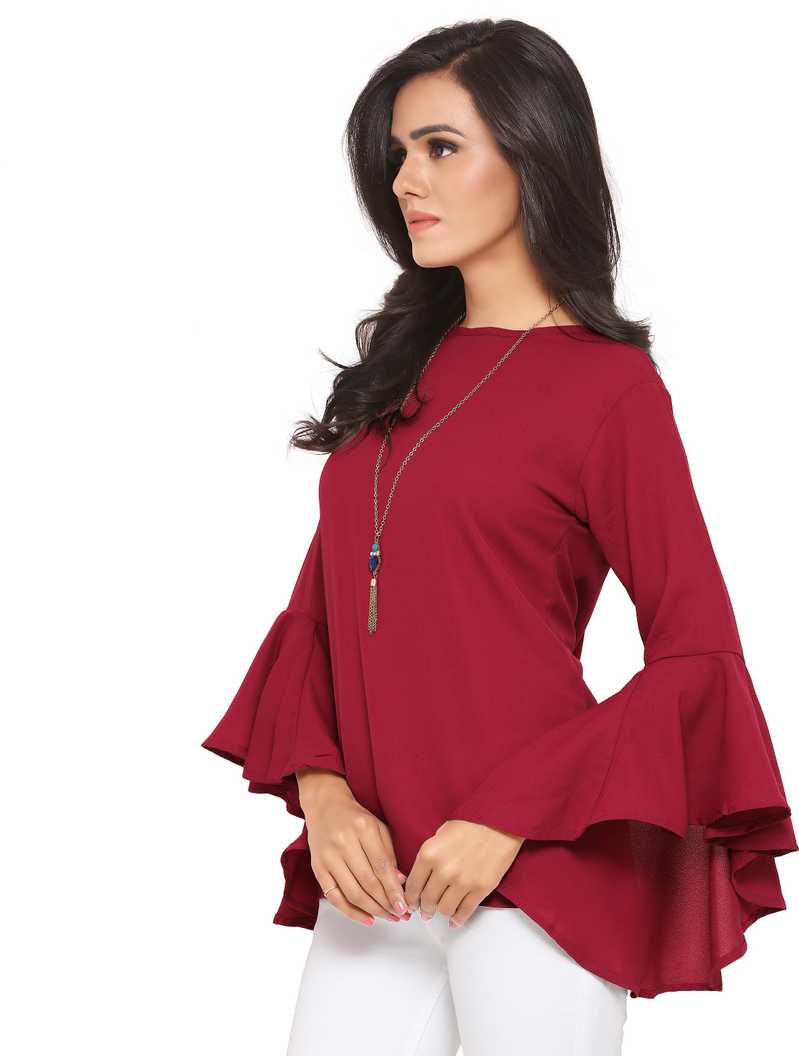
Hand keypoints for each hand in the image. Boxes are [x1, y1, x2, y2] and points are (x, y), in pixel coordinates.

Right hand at [297, 768, 410, 924]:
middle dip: (386, 903)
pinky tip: (366, 917)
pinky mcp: (317, 868)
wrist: (324, 806)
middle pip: (368, 882)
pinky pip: (334, 896)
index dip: (394, 889)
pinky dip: (350, 911)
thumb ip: (389, 854)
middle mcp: (343, 842)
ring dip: (372, 910)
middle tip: (400, 915)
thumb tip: (400, 882)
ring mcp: (328, 856)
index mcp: (363, 828)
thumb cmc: (354, 818)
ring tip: (388, 917)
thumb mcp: (377, 827)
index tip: (405, 906)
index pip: (381, 866)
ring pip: (352, 892)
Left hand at [403, 820, 523, 925]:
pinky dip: (458, 919)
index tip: (411, 902)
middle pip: (427, 900)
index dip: (410, 898)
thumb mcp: (440, 834)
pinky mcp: (481, 888)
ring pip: (445, 909)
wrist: (499, 819)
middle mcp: (443, 870)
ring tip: (441, 911)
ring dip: (441, 912)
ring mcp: (463, 881)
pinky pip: (465, 911)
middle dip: (424, 908)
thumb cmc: (471, 821)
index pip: (413, 886)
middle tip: (424, 911)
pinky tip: (455, 920)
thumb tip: (422, 879)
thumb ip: (430, 857)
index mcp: (429, 854)